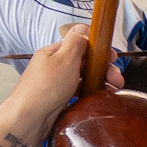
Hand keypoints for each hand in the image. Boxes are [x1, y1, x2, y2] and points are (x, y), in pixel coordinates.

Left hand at [1, 24, 122, 127]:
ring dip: (100, 81)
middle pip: (84, 62)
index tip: (113, 57)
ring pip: (83, 78)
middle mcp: (54, 66)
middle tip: (118, 80)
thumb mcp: (64, 59)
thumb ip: (75, 42)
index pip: (79, 44)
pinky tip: (100, 99)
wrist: (28, 120)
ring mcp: (56, 84)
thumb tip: (83, 27)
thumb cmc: (46, 87)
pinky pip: (78, 92)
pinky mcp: (58, 100)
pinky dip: (90, 93)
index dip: (98, 49)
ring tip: (114, 90)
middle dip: (104, 68)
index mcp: (53, 52)